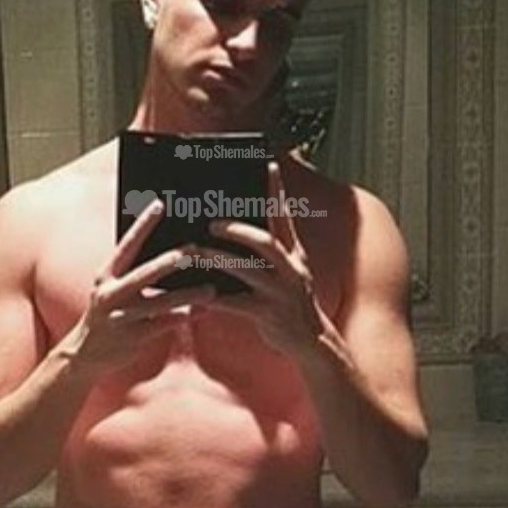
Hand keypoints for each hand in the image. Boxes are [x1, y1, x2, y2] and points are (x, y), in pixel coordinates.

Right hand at [69, 198, 213, 372]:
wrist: (85, 354)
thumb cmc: (110, 313)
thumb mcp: (114, 290)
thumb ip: (137, 273)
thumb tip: (174, 253)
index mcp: (106, 276)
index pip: (126, 245)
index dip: (142, 225)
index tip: (159, 204)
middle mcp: (110, 294)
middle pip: (145, 273)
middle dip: (170, 261)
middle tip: (195, 250)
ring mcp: (120, 317)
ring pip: (160, 303)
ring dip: (187, 295)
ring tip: (210, 289)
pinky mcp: (132, 338)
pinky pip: (163, 325)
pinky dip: (184, 317)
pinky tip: (202, 311)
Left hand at [196, 161, 329, 356]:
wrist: (312, 343)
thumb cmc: (289, 304)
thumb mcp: (288, 274)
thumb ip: (269, 254)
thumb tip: (238, 230)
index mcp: (295, 255)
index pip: (285, 216)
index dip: (277, 191)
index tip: (269, 165)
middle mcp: (291, 269)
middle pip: (265, 242)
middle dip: (237, 230)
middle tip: (211, 223)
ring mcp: (281, 292)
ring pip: (247, 270)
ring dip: (218, 259)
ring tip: (194, 252)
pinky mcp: (269, 315)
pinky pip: (237, 303)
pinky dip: (216, 298)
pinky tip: (198, 295)